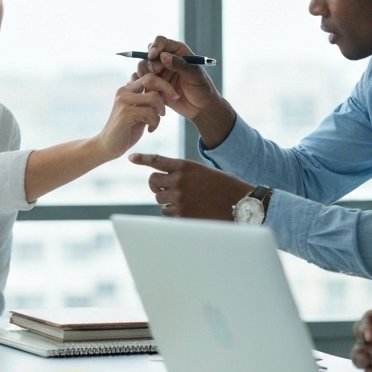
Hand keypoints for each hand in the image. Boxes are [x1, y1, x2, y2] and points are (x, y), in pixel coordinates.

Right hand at [96, 74, 177, 160]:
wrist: (108, 147)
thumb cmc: (126, 130)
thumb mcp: (140, 113)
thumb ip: (149, 102)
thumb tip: (165, 92)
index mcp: (127, 89)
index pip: (149, 76)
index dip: (164, 82)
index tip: (173, 94)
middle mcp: (124, 91)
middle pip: (151, 79)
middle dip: (167, 88)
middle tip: (175, 98)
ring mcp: (123, 101)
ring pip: (154, 97)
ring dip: (160, 111)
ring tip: (155, 121)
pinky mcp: (125, 113)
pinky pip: (150, 113)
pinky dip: (155, 122)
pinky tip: (150, 130)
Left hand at [129, 153, 252, 217]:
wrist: (240, 202)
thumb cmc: (224, 186)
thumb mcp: (203, 172)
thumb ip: (184, 173)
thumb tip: (166, 181)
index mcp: (185, 165)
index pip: (157, 160)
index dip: (142, 159)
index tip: (131, 158)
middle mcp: (179, 179)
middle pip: (152, 181)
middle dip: (156, 185)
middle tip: (164, 188)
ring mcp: (179, 197)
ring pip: (158, 198)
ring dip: (166, 199)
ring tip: (183, 199)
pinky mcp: (182, 213)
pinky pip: (166, 212)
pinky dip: (172, 212)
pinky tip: (186, 210)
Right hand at [136, 36, 235, 146]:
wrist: (201, 109)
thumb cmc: (202, 89)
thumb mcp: (193, 75)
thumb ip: (179, 64)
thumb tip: (163, 55)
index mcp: (178, 52)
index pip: (161, 42)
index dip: (155, 46)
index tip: (153, 56)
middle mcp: (167, 60)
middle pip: (149, 54)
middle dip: (150, 63)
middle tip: (156, 73)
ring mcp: (160, 73)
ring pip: (144, 67)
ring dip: (147, 75)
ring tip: (159, 86)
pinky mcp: (155, 85)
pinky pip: (143, 81)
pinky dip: (144, 84)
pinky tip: (154, 92)